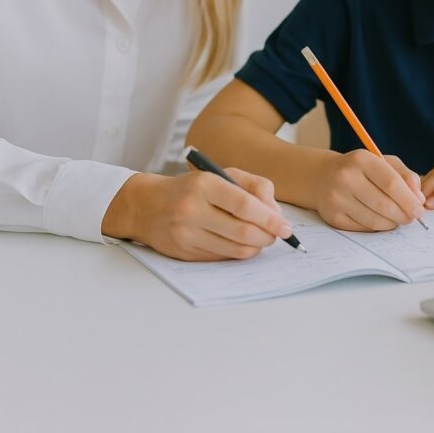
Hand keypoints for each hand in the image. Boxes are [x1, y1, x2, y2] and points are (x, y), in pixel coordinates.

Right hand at [102, 169, 292, 260]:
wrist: (147, 206)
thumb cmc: (192, 188)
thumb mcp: (222, 175)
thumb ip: (254, 187)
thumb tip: (276, 214)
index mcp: (204, 184)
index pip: (244, 205)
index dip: (270, 218)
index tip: (286, 227)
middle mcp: (192, 209)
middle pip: (242, 231)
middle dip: (267, 236)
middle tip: (278, 235)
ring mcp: (186, 234)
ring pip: (235, 249)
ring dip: (256, 247)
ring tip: (261, 239)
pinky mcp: (184, 253)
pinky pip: (222, 258)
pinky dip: (238, 253)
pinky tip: (241, 244)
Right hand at [314, 149, 425, 230]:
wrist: (323, 176)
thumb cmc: (360, 169)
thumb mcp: (383, 162)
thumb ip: (405, 176)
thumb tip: (419, 199)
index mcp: (361, 159)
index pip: (391, 183)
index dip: (409, 199)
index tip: (420, 210)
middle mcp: (345, 177)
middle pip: (384, 204)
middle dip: (403, 215)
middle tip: (411, 218)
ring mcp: (337, 198)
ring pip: (375, 220)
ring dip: (392, 223)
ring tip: (396, 217)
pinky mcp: (333, 217)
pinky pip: (364, 228)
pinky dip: (377, 227)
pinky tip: (380, 219)